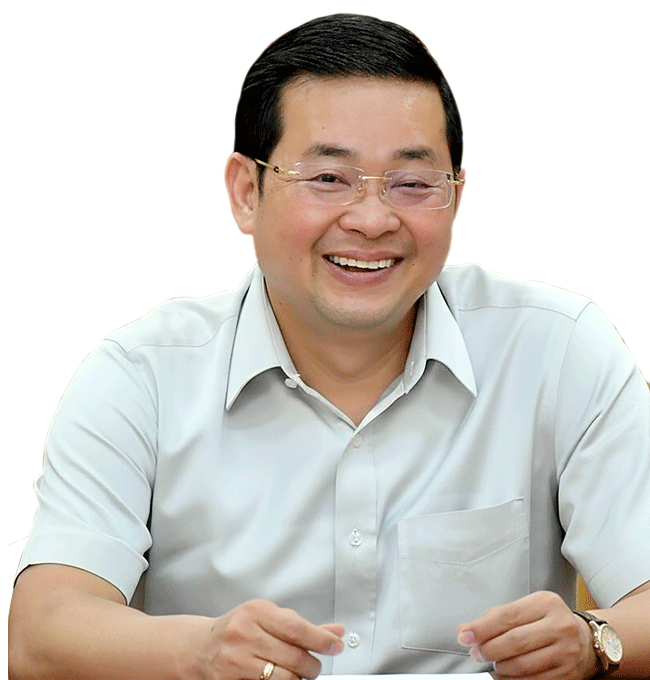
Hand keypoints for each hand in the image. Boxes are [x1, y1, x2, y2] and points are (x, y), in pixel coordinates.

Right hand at [193, 599, 344, 679]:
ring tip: (297, 673)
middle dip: (312, 665)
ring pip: (283, 678)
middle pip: (293, 656)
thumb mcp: (268, 617)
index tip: (336, 646)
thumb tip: (336, 632)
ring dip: (298, 679)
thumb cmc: (238, 629)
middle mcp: (244, 634)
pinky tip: (279, 678)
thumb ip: (301, 625)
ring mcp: (235, 660)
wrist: (202, 647)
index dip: (321, 639)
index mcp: (255, 612)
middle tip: (314, 665)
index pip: (296, 627)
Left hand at [457, 591, 597, 679]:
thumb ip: (497, 617)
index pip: (507, 616)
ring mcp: (567, 652)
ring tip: (492, 662)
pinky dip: (513, 679)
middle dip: (489, 649)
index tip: (464, 635)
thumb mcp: (527, 608)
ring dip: (499, 667)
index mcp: (546, 603)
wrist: (585, 640)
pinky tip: (505, 673)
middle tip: (476, 652)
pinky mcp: (567, 675)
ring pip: (522, 665)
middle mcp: (560, 626)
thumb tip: (467, 632)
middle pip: (514, 642)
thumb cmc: (547, 621)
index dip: (482, 628)